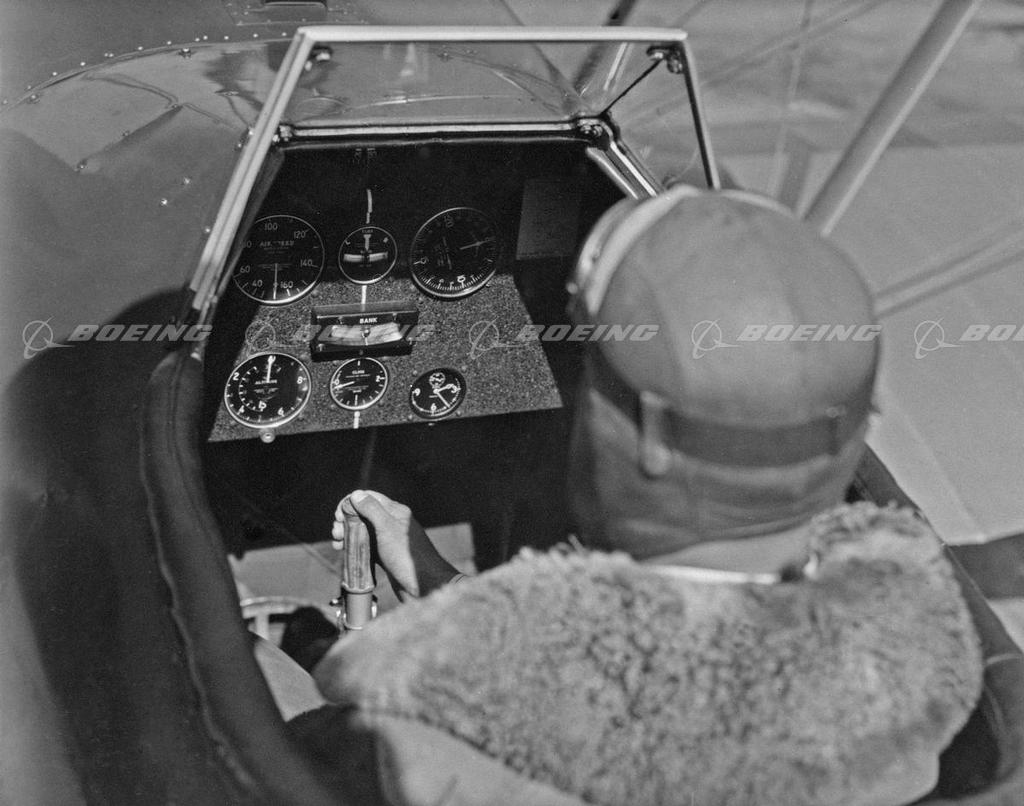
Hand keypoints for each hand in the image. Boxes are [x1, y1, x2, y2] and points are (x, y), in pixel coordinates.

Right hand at [334, 490, 460, 598]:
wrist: (424, 585)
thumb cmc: (406, 555)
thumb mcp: (387, 528)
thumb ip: (372, 509)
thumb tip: (356, 494)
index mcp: (396, 512)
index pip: (369, 498)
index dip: (351, 503)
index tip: (338, 515)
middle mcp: (392, 523)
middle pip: (364, 515)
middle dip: (347, 521)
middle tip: (335, 532)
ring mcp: (389, 540)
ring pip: (364, 532)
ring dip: (348, 534)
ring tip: (336, 543)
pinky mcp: (386, 556)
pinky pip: (367, 547)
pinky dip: (355, 547)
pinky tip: (343, 551)